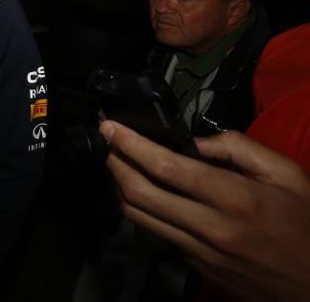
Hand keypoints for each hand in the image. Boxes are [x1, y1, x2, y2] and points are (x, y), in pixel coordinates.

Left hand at [101, 120, 309, 301]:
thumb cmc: (304, 224)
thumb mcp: (287, 175)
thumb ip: (240, 148)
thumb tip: (193, 140)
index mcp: (235, 199)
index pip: (166, 167)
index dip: (131, 144)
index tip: (110, 126)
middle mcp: (210, 227)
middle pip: (139, 193)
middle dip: (113, 161)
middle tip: (104, 138)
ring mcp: (198, 251)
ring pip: (139, 216)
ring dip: (117, 184)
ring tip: (113, 159)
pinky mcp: (193, 266)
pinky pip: (155, 232)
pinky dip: (138, 207)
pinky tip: (136, 189)